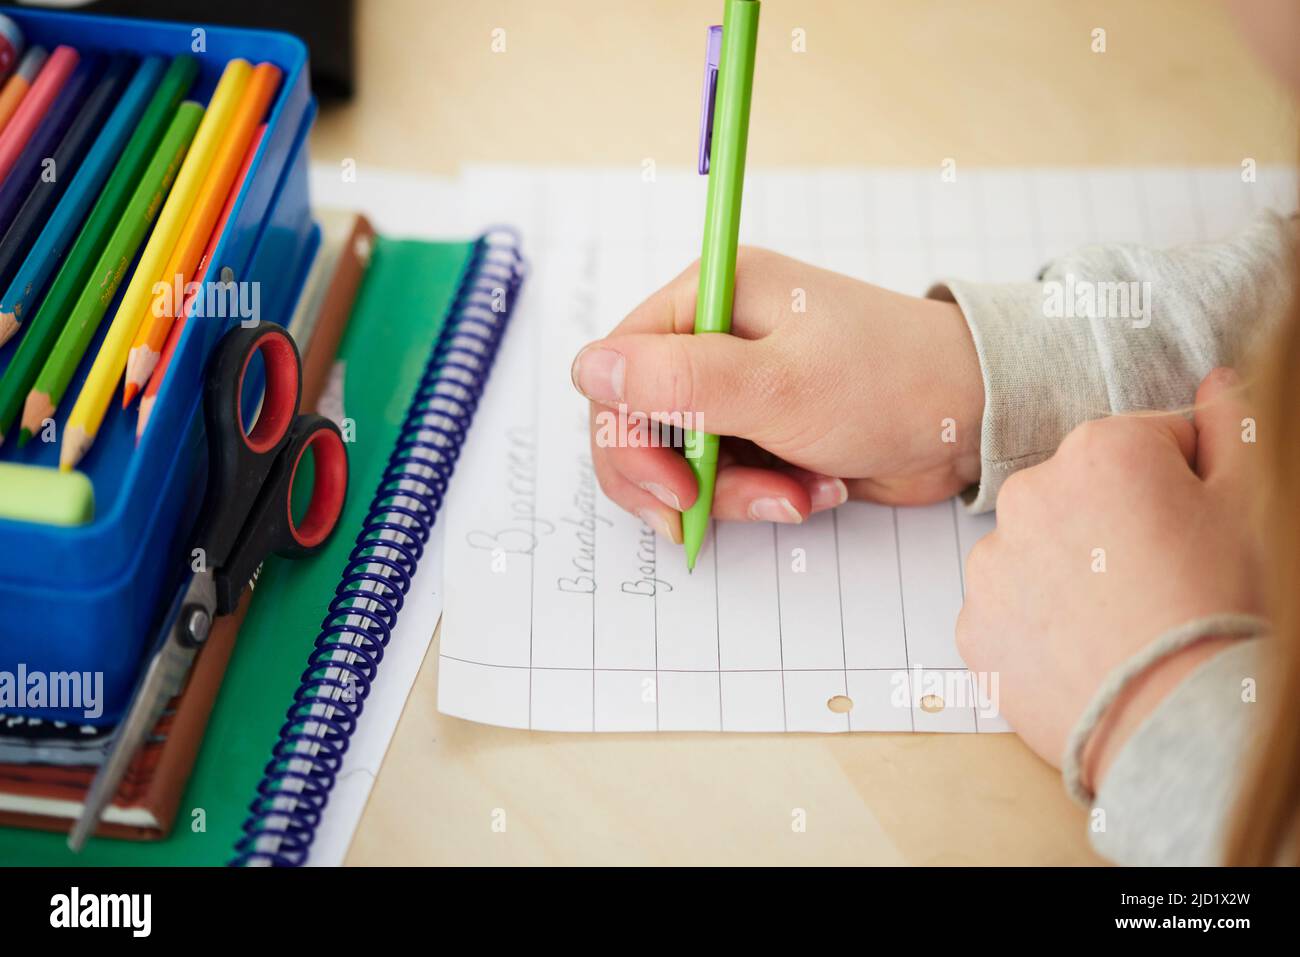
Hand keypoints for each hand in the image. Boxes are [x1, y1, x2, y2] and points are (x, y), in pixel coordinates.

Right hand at [570, 247, 984, 539]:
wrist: (976, 418)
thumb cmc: (889, 383)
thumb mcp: (778, 386)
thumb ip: (677, 381)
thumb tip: (586, 367)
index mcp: (708, 298)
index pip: (616, 368)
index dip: (628, 436)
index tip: (675, 489)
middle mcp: (713, 337)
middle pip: (636, 420)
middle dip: (674, 479)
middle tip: (706, 512)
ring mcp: (736, 386)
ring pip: (679, 460)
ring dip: (728, 495)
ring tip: (794, 497)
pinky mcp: (762, 428)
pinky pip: (723, 478)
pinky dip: (760, 497)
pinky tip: (814, 490)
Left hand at [956, 368, 1264, 791]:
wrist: (1181, 726)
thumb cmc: (1223, 608)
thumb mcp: (1250, 503)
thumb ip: (1229, 427)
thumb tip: (1215, 383)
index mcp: (1099, 450)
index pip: (1147, 443)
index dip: (1184, 483)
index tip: (1198, 528)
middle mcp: (1028, 494)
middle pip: (1081, 494)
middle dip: (1117, 524)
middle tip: (1162, 580)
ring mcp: (992, 564)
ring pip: (1039, 552)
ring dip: (1071, 572)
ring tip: (1121, 621)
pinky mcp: (974, 627)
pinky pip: (1010, 611)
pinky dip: (1038, 626)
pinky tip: (1083, 651)